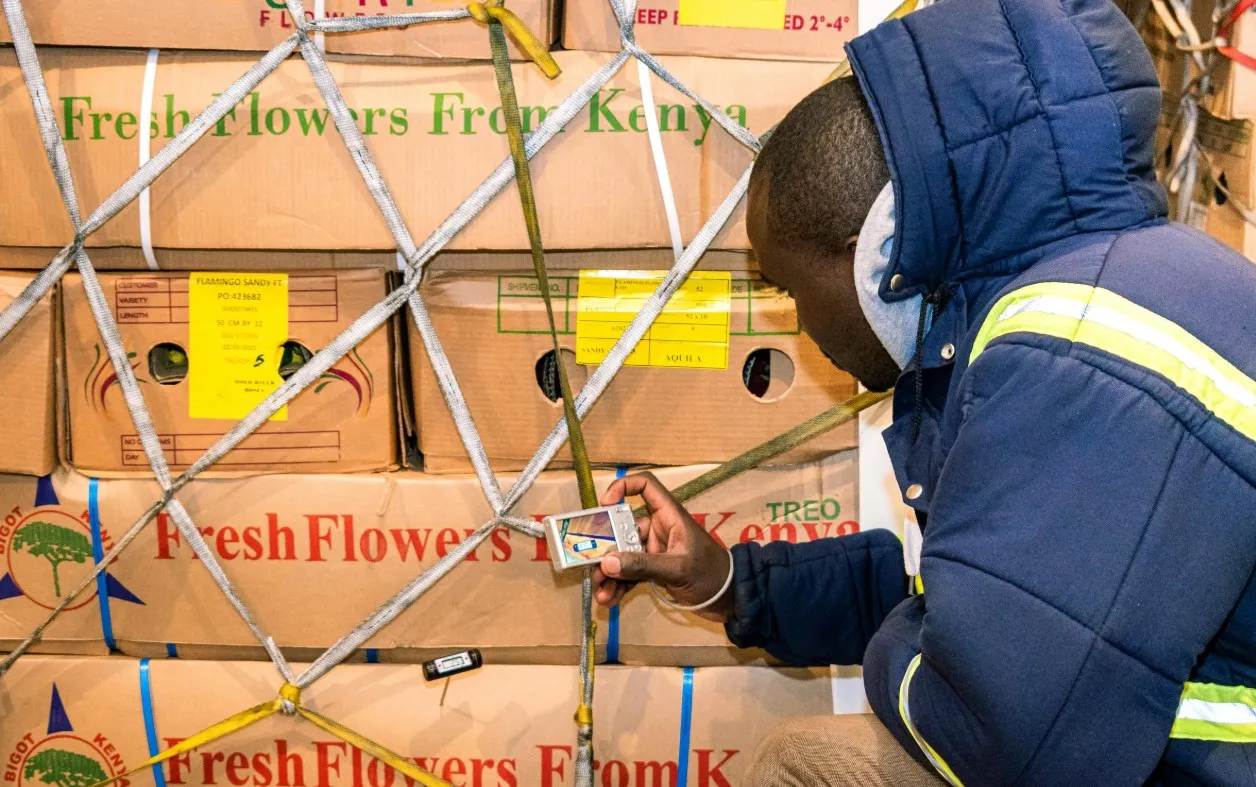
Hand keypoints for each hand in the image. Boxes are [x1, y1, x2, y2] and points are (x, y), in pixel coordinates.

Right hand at [592, 472, 733, 621]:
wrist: (732, 600)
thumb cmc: (711, 575)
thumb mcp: (677, 569)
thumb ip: (643, 565)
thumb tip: (607, 562)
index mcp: (669, 516)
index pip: (646, 486)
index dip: (623, 487)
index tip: (604, 505)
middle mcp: (659, 529)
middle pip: (623, 528)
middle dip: (607, 549)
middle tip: (593, 568)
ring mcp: (656, 550)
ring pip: (624, 554)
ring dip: (611, 573)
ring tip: (601, 594)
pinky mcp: (655, 570)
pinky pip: (630, 572)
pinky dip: (619, 585)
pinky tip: (610, 599)